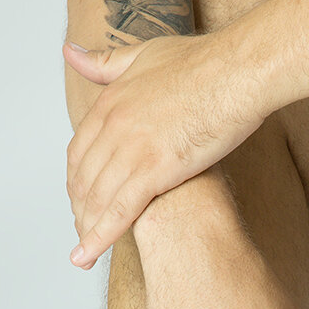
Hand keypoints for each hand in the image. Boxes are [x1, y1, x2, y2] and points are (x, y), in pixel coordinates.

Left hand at [65, 34, 263, 269]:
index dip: (76, 181)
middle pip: (83, 180)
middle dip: (80, 211)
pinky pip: (119, 211)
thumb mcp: (142, 54)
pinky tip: (88, 255)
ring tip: (84, 254)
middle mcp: (112, 126)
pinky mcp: (154, 170)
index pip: (78, 151)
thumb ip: (105, 62)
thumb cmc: (204, 62)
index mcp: (109, 102)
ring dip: (87, 230)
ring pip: (96, 200)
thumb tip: (69, 53)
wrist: (238, 72)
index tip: (80, 200)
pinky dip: (100, 237)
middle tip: (83, 233)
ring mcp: (131, 149)